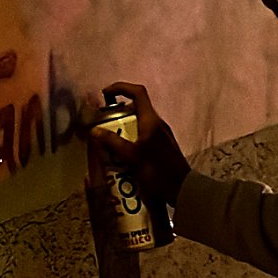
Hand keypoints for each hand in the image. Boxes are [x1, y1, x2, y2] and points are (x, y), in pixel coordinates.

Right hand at [87, 82, 191, 205]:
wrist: (182, 190)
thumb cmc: (158, 171)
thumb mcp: (133, 157)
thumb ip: (114, 143)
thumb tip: (95, 130)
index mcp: (151, 120)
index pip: (138, 92)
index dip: (120, 88)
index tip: (105, 94)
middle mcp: (157, 124)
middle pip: (136, 108)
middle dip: (117, 113)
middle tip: (104, 124)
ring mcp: (161, 135)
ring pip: (138, 123)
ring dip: (123, 128)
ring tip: (108, 141)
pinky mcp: (161, 147)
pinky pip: (142, 136)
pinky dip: (130, 139)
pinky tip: (122, 155)